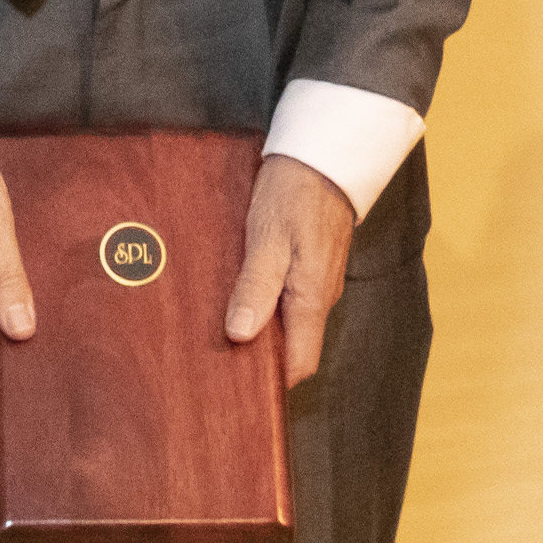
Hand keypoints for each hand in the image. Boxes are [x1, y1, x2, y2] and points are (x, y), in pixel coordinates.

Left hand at [221, 153, 356, 387]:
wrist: (323, 155)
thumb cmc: (294, 194)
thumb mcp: (267, 238)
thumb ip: (256, 287)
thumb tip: (241, 336)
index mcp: (310, 299)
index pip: (299, 365)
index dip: (272, 384)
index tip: (237, 387)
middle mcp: (319, 299)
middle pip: (294, 349)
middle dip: (261, 361)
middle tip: (218, 361)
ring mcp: (318, 283)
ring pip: (291, 325)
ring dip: (262, 331)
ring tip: (221, 329)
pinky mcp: (312, 266)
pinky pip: (291, 301)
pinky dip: (268, 307)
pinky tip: (240, 297)